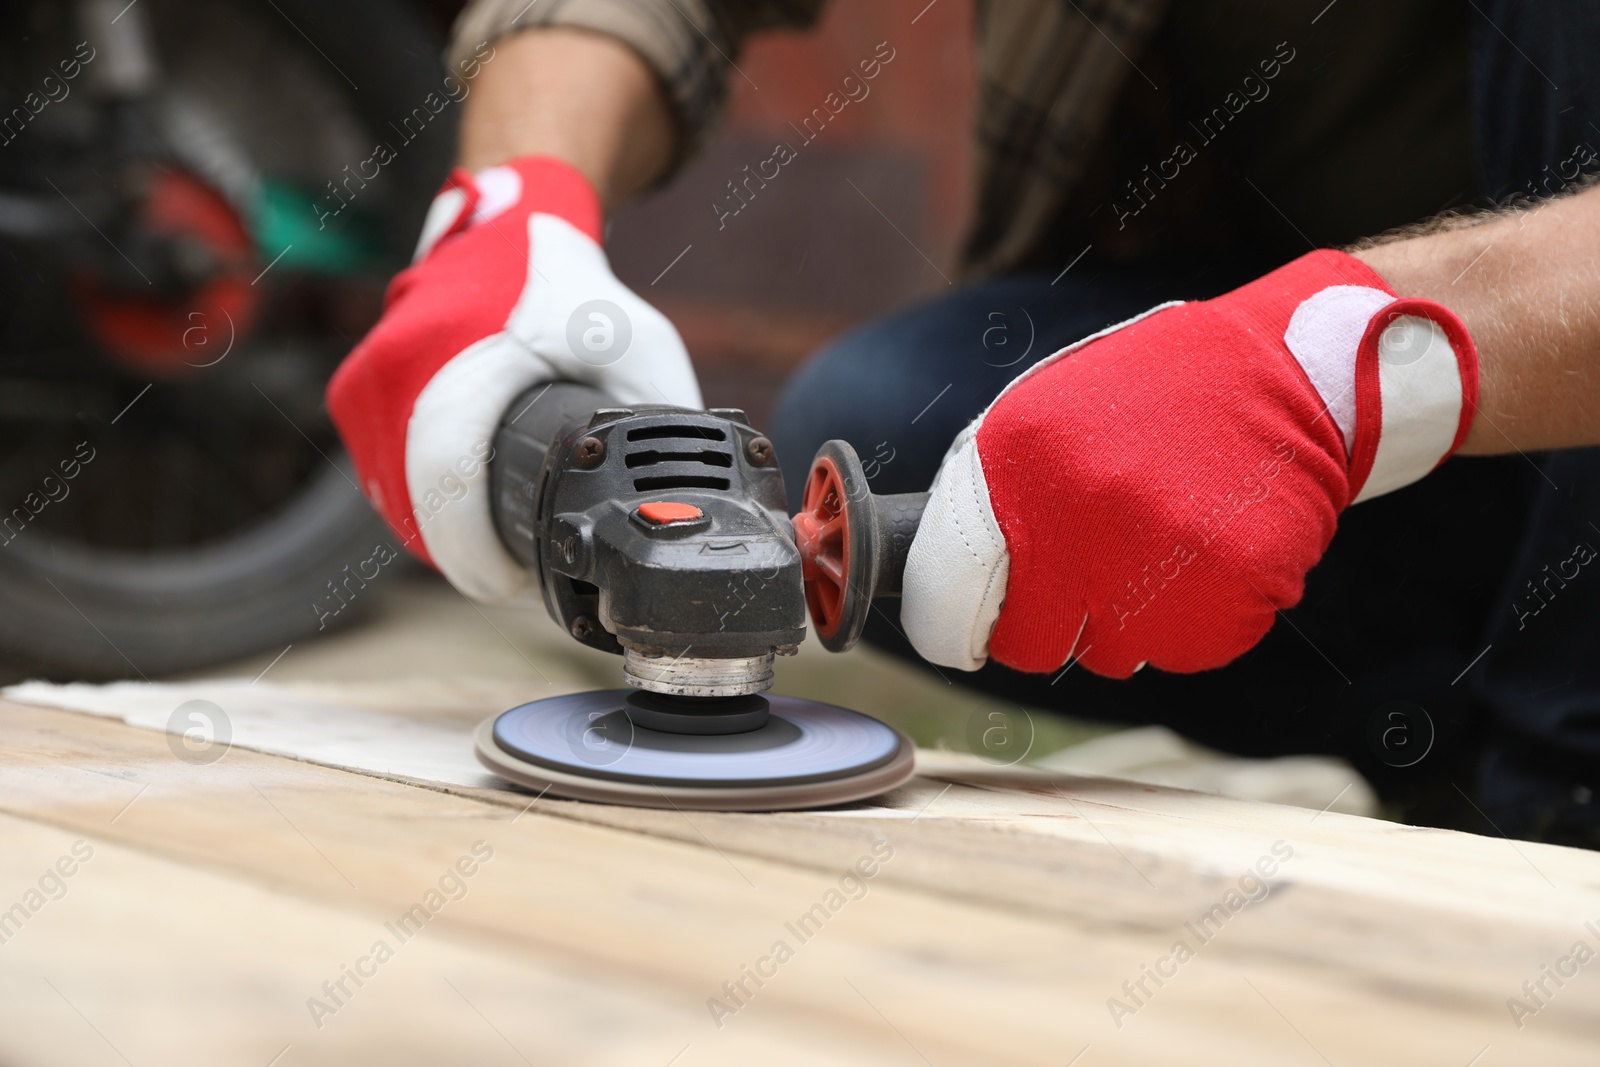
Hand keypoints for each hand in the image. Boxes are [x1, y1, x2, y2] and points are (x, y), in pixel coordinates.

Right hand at [327, 155, 699, 600]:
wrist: (505, 230)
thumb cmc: (574, 288)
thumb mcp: (641, 344)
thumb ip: (663, 419)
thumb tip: (681, 503)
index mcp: (466, 355)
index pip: (448, 481)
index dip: (475, 550)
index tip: (510, 583)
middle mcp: (402, 370)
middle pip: (419, 506)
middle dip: (467, 553)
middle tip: (514, 576)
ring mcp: (370, 385)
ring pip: (396, 498)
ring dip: (443, 533)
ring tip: (494, 544)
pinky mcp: (356, 394)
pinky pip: (384, 476)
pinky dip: (421, 502)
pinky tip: (463, 508)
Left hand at [900, 250, 1477, 676]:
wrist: (1293, 373)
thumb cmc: (1158, 398)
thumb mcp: (1050, 414)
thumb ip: (994, 497)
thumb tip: (939, 585)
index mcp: (1018, 457)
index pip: (950, 595)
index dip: (961, 624)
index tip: (975, 629)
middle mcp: (1081, 508)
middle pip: (1035, 644)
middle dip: (1056, 627)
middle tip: (1093, 581)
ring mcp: (1162, 552)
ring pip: (1118, 655)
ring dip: (1136, 620)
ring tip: (1168, 544)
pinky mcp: (1238, 584)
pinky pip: (1193, 649)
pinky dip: (1204, 619)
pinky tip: (1216, 553)